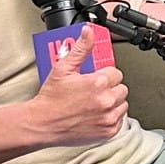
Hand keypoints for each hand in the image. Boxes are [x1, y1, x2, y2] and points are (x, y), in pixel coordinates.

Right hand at [29, 27, 127, 144]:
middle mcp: (106, 101)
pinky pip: (119, 120)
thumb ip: (81, 49)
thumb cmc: (51, 98)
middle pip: (121, 88)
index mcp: (98, 83)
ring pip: (123, 104)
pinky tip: (96, 114)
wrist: (42, 124)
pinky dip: (111, 117)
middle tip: (93, 91)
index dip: (104, 75)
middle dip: (109, 88)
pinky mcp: (108, 131)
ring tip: (94, 103)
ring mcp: (108, 117)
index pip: (116, 73)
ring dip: (112, 102)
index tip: (95, 79)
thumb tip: (88, 32)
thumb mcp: (63, 68)